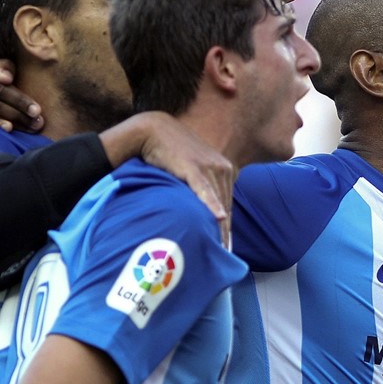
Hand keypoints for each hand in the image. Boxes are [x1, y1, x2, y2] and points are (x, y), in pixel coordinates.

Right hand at [136, 113, 233, 243]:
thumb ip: (202, 184)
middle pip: (225, 206)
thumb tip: (203, 208)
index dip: (227, 226)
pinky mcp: (194, 167)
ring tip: (219, 247)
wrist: (154, 130)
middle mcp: (222, 167)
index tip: (227, 246)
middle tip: (224, 253)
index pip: (227, 203)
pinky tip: (218, 218)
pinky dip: (211, 204)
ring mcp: (209, 166)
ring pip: (218, 201)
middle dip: (225, 231)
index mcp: (224, 169)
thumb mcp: (192, 168)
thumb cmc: (171, 152)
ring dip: (219, 225)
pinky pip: (204, 189)